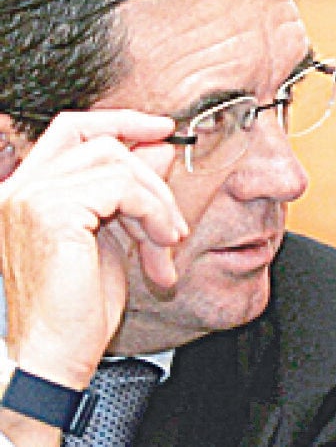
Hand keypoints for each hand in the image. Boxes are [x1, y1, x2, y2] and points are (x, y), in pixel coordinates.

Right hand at [0, 110, 187, 388]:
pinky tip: (161, 245)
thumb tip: (159, 146)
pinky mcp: (51, 211)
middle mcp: (19, 188)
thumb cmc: (79, 308)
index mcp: (26, 190)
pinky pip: (123, 188)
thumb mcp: (115, 235)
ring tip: (167, 242)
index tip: (163, 128)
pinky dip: (154, 212)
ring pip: (117, 163)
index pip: (72, 129)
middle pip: (99, 141)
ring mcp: (29, 197)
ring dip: (157, 201)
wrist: (56, 355)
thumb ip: (130, 190)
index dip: (120, 121)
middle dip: (150, 172)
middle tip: (175, 216)